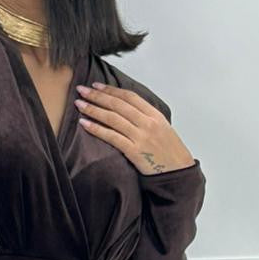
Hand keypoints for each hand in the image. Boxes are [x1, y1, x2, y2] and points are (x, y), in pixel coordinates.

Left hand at [75, 83, 195, 174]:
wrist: (178, 173)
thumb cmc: (170, 152)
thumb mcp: (162, 128)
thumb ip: (146, 117)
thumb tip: (126, 109)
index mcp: (155, 115)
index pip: (129, 97)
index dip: (111, 90)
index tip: (96, 86)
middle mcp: (147, 123)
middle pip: (118, 105)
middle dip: (97, 96)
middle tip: (81, 90)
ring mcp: (141, 137)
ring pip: (112, 119)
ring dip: (93, 109)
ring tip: (79, 104)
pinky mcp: (134, 151)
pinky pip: (112, 137)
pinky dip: (96, 129)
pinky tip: (84, 123)